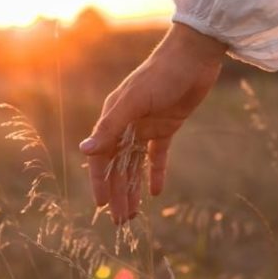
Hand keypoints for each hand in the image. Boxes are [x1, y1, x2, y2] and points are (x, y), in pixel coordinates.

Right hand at [79, 22, 226, 222]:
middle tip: (120, 222)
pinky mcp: (168, 126)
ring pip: (136, 164)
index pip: (102, 157)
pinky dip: (156, 172)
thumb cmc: (160, 74)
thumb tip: (84, 151)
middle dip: (118, 193)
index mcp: (114, 117)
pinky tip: (156, 192)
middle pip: (119, 166)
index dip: (100, 182)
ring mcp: (147, 126)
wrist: (194, 56)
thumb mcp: (133, 101)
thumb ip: (110, 127)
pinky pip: (158, 154)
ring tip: (133, 214)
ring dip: (133, 188)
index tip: (102, 206)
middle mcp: (127, 124)